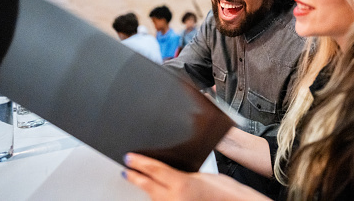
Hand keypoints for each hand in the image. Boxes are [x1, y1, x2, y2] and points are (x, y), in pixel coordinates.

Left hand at [122, 153, 270, 200]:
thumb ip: (184, 173)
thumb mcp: (204, 175)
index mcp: (182, 184)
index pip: (154, 170)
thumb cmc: (227, 193)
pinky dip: (157, 198)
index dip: (139, 163)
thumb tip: (172, 170)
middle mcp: (175, 199)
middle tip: (126, 169)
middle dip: (136, 176)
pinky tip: (156, 193)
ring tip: (138, 179)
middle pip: (148, 186)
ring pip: (153, 198)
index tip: (129, 158)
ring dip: (146, 188)